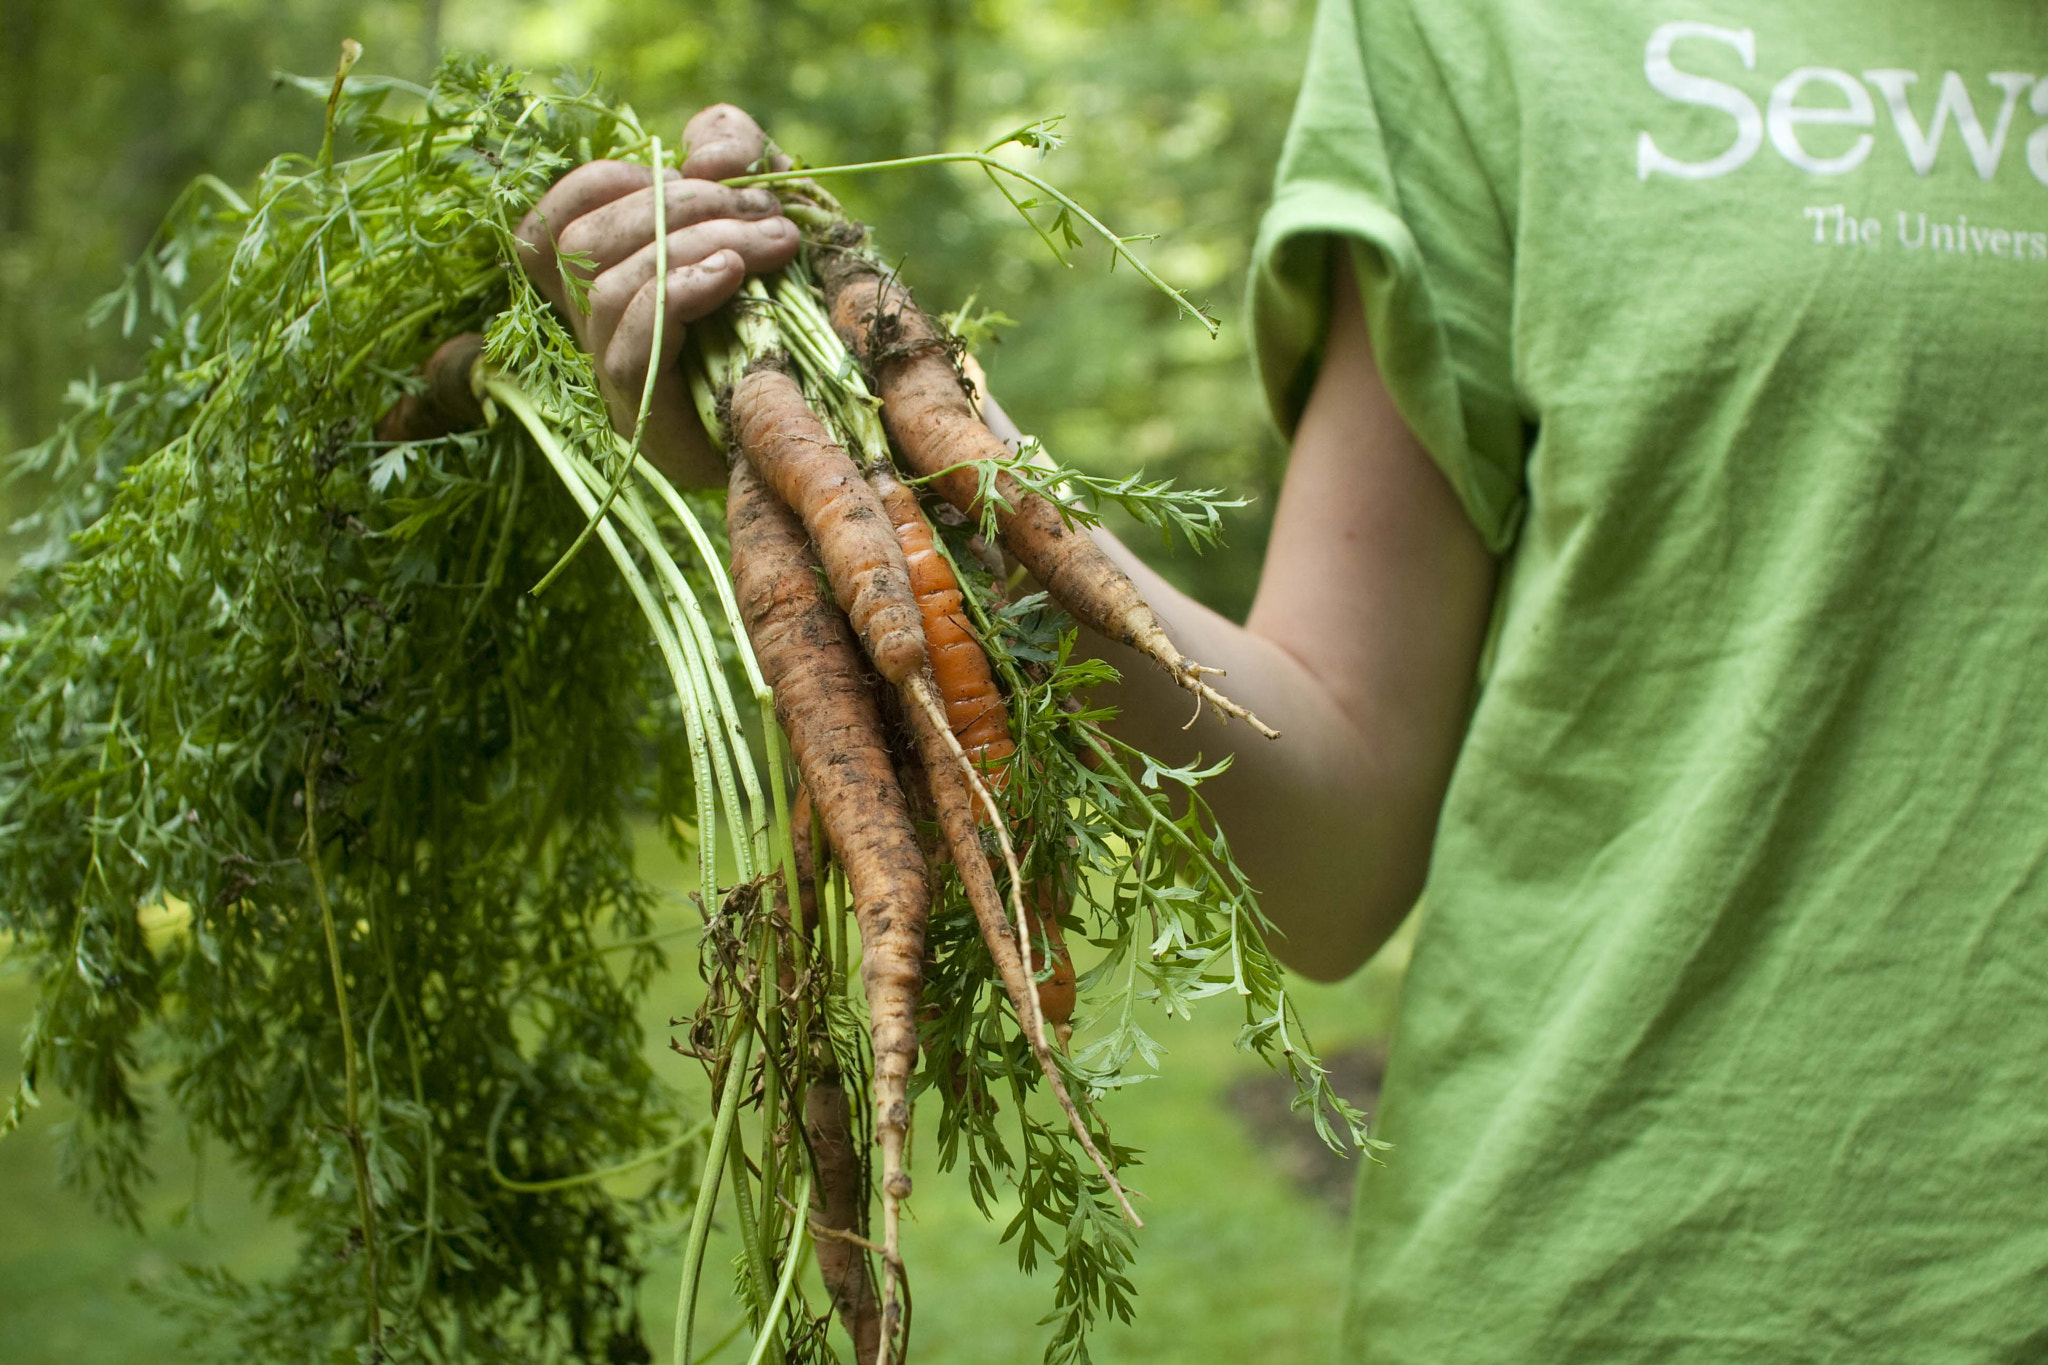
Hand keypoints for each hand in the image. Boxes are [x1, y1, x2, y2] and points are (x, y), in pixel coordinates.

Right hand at [513, 104, 799, 485]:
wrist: (840, 417)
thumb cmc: (803, 305)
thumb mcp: (767, 200)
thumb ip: (734, 151)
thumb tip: (698, 155)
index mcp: (608, 283)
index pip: (554, 218)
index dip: (611, 179)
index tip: (694, 175)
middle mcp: (597, 331)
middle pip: (581, 242)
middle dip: (681, 204)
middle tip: (767, 209)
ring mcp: (617, 378)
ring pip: (608, 286)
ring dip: (699, 243)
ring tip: (774, 242)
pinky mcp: (648, 417)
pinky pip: (632, 342)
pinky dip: (681, 291)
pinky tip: (734, 276)